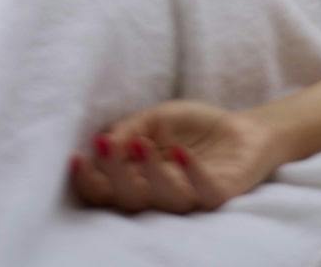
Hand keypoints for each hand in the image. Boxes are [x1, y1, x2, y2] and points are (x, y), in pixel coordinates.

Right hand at [67, 99, 283, 213]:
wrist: (243, 128)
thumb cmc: (192, 128)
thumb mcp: (155, 118)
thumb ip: (131, 128)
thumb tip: (104, 141)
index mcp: (139, 180)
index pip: (107, 191)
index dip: (89, 181)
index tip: (77, 158)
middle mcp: (160, 194)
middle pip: (130, 199)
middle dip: (114, 176)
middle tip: (104, 147)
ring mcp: (191, 196)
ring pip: (166, 201)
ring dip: (151, 174)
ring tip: (142, 144)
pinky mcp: (220, 193)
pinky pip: (205, 193)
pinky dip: (192, 175)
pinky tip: (181, 153)